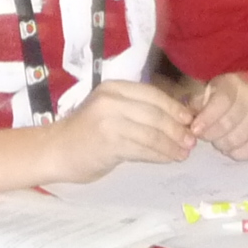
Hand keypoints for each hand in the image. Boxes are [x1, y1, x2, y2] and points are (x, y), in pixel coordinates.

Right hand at [45, 81, 195, 183]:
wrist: (56, 150)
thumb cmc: (85, 132)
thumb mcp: (109, 110)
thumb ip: (136, 110)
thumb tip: (175, 119)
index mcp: (114, 88)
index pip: (153, 94)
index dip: (175, 108)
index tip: (190, 121)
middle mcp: (111, 100)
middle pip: (155, 113)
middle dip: (177, 129)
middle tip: (191, 142)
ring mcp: (109, 121)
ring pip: (152, 133)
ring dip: (172, 145)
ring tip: (184, 153)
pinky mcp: (109, 143)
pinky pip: (143, 149)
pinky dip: (159, 155)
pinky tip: (168, 159)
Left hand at [187, 74, 247, 160]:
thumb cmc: (234, 96)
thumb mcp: (215, 90)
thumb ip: (199, 101)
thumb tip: (187, 117)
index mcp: (233, 84)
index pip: (221, 102)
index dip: (206, 118)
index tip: (195, 130)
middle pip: (227, 124)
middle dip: (210, 135)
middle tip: (204, 136)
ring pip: (235, 140)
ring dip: (221, 145)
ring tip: (218, 140)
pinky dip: (235, 153)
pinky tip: (231, 147)